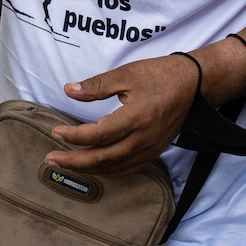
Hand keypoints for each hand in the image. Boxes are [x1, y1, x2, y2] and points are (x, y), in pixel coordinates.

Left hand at [44, 55, 200, 176]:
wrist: (193, 85)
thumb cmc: (160, 75)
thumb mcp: (126, 74)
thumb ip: (96, 86)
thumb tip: (69, 90)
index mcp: (136, 118)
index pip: (98, 135)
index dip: (74, 136)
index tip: (56, 133)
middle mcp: (143, 139)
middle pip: (103, 158)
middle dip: (74, 161)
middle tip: (51, 159)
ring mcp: (150, 149)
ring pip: (114, 168)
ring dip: (87, 169)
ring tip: (66, 165)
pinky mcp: (154, 152)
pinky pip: (127, 169)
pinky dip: (107, 171)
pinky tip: (94, 167)